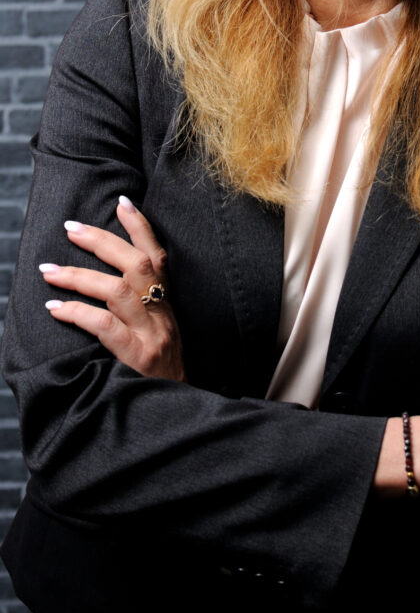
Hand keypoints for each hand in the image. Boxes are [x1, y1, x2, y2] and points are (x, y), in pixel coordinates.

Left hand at [41, 196, 185, 381]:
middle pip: (137, 265)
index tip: (121, 202)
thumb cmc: (160, 371)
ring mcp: (152, 334)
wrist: (178, 410)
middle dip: (102, 242)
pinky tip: (55, 308)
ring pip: (118, 290)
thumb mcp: (158, 331)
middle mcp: (163, 313)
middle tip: (71, 229)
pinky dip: (78, 313)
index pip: (158, 256)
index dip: (141, 227)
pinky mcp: (137, 357)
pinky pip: (105, 326)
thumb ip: (142, 305)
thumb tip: (106, 278)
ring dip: (79, 276)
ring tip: (48, 271)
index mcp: (168, 303)